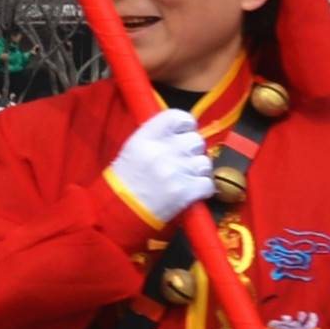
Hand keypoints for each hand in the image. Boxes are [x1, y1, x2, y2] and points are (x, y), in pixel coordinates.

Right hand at [105, 106, 215, 222]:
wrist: (121, 211)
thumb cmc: (126, 180)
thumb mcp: (133, 149)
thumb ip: (156, 136)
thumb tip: (181, 132)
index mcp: (146, 137)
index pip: (178, 117)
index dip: (186, 124)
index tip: (184, 133)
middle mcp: (163, 151)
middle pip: (196, 140)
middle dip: (193, 151)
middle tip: (183, 160)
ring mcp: (176, 172)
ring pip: (205, 162)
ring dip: (198, 170)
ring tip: (186, 177)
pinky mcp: (186, 192)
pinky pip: (208, 183)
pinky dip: (202, 188)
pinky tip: (191, 191)